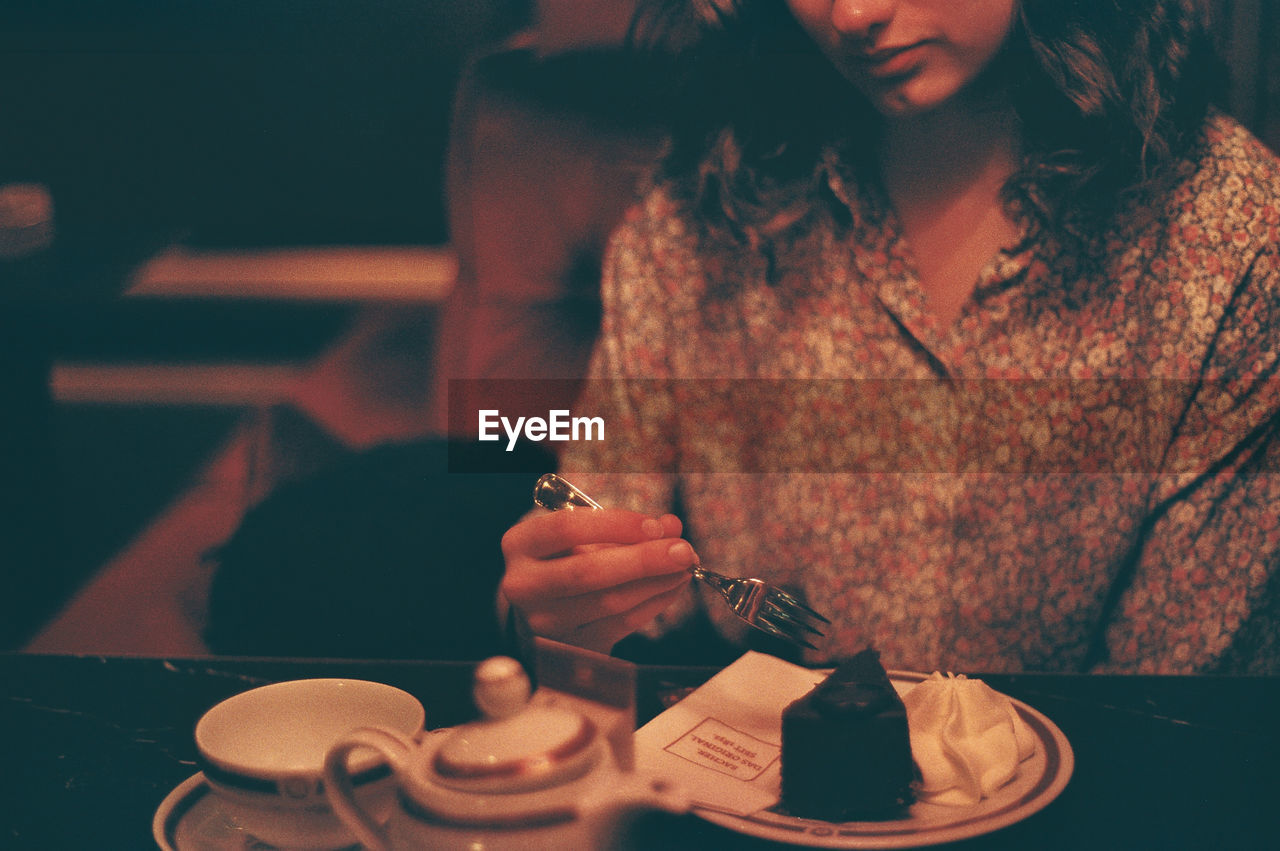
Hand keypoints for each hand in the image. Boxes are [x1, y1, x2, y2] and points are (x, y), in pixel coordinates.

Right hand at [500, 508, 696, 653]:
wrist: (541, 606)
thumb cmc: (565, 560)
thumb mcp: (582, 535)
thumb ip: (624, 528)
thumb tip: (670, 528)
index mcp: (520, 545)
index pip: (567, 529)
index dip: (617, 525)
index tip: (655, 526)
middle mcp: (524, 586)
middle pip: (588, 572)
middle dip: (644, 559)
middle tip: (683, 551)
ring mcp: (544, 623)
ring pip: (610, 602)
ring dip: (657, 583)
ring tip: (684, 566)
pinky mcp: (570, 649)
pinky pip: (622, 625)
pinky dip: (654, 603)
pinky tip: (672, 587)